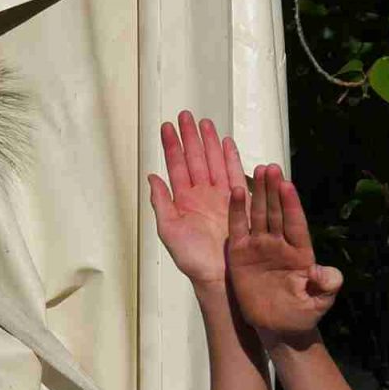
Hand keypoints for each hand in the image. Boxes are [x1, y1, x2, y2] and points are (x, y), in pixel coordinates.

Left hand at [148, 111, 247, 286]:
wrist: (219, 275)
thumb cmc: (192, 259)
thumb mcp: (169, 230)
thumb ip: (161, 202)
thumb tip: (151, 176)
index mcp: (182, 200)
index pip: (175, 166)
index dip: (171, 146)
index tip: (166, 126)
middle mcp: (201, 195)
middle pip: (195, 158)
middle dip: (190, 136)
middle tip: (185, 115)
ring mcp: (220, 196)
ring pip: (214, 162)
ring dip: (209, 142)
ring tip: (205, 122)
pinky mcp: (238, 201)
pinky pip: (234, 175)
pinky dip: (231, 158)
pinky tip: (226, 143)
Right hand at [229, 164, 343, 344]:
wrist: (278, 328)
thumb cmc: (301, 315)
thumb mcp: (319, 302)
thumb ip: (326, 285)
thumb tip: (326, 274)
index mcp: (301, 252)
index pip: (296, 224)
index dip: (291, 205)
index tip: (287, 185)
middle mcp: (280, 244)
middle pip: (277, 213)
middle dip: (274, 190)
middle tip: (270, 168)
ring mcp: (260, 247)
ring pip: (259, 215)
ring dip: (258, 193)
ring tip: (258, 170)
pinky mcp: (241, 255)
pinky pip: (238, 229)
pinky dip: (236, 212)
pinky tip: (236, 192)